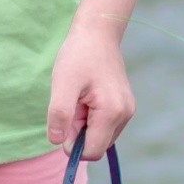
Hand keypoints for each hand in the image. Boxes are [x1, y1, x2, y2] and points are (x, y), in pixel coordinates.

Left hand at [46, 20, 132, 159]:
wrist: (97, 32)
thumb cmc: (78, 55)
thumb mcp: (63, 83)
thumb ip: (59, 114)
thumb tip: (57, 142)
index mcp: (112, 112)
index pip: (91, 152)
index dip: (71, 143)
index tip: (64, 119)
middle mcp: (125, 115)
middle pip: (96, 146)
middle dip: (78, 133)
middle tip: (71, 104)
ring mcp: (126, 111)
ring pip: (99, 137)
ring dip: (83, 125)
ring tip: (79, 97)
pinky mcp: (124, 107)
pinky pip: (103, 126)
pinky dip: (90, 118)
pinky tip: (86, 96)